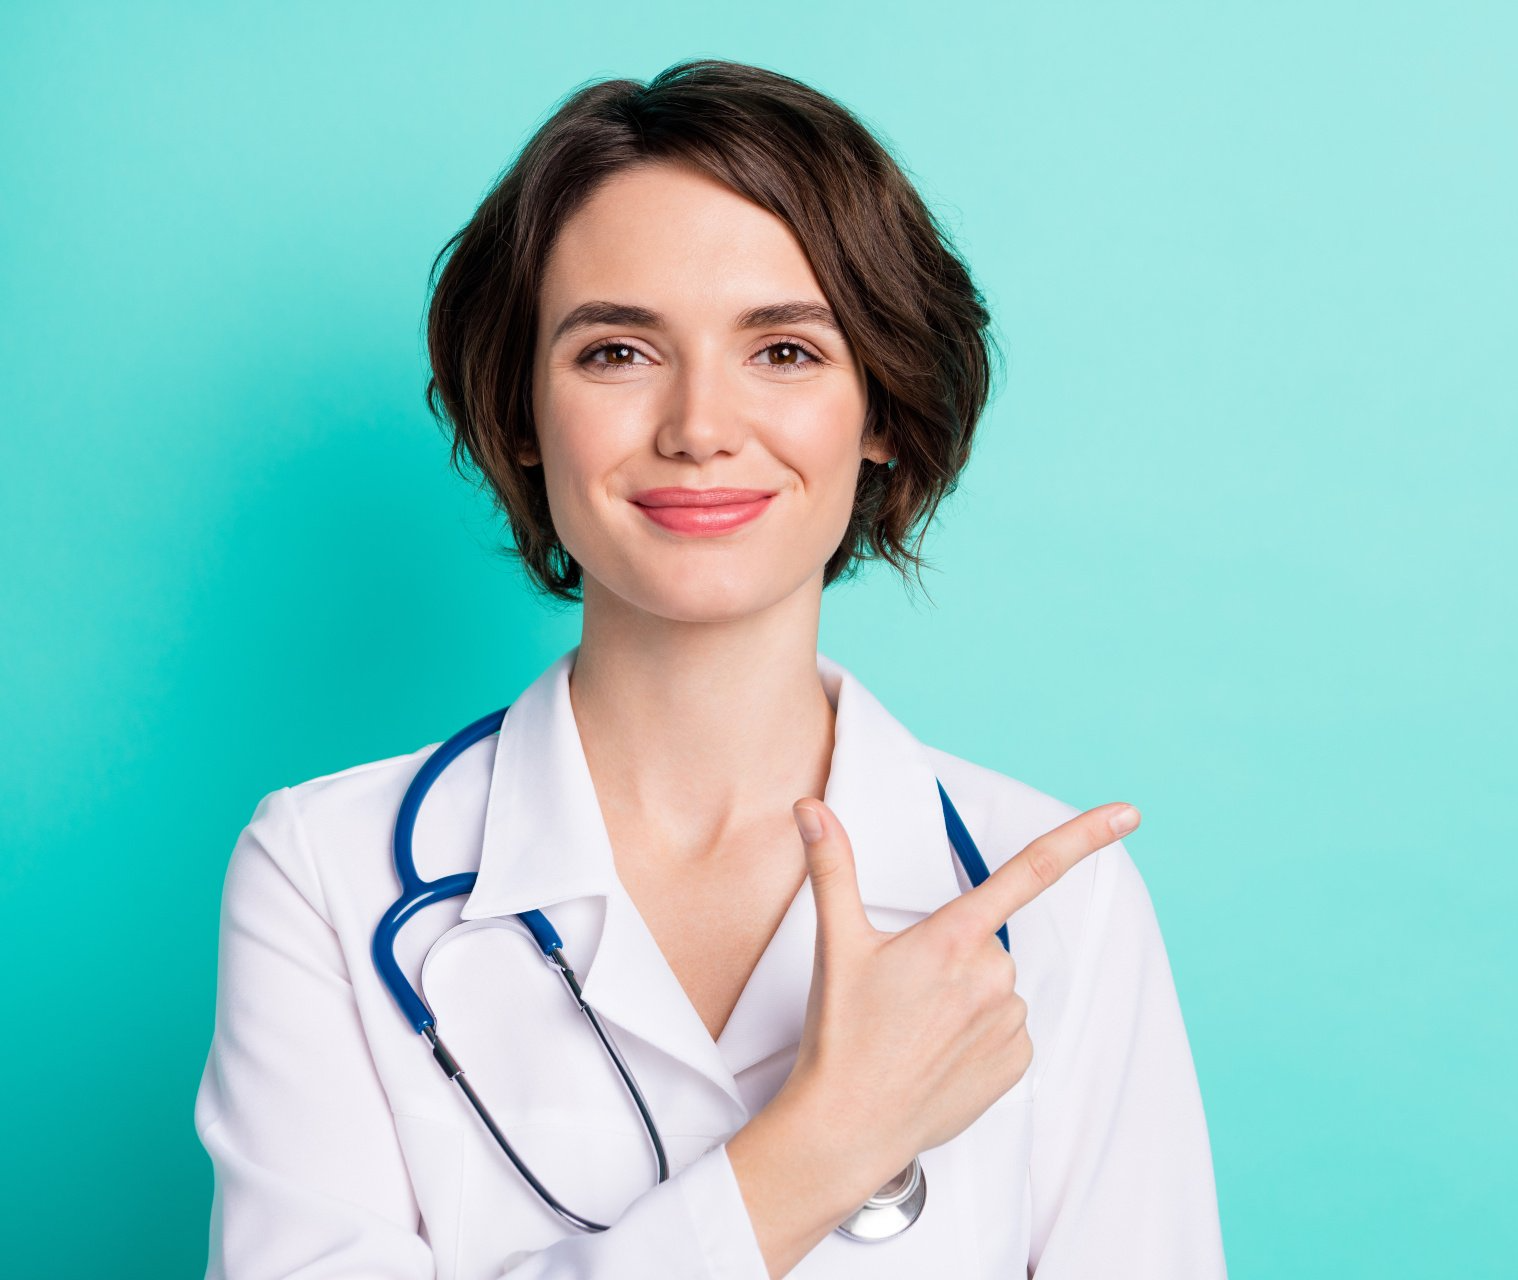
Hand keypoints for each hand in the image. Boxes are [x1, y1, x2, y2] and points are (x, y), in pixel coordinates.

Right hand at [777, 795, 1139, 1178]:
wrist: (848, 1126)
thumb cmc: (841, 1033)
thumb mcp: (836, 943)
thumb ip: (832, 866)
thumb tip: (811, 808)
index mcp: (953, 937)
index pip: (1029, 870)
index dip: (1083, 837)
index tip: (1127, 814)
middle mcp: (992, 975)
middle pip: (985, 940)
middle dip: (952, 954)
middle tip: (903, 991)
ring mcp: (1010, 1022)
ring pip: (996, 986)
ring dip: (965, 997)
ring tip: (915, 1029)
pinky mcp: (1017, 1062)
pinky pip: (1007, 1028)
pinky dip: (979, 1034)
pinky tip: (939, 1054)